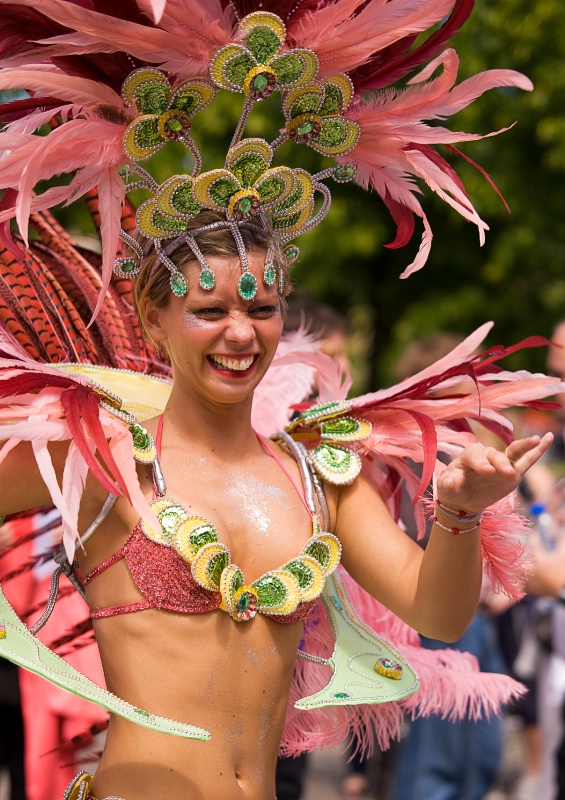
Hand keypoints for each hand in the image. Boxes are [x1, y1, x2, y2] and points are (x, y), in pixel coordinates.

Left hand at [436, 433, 553, 513]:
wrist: (463, 499)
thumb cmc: (452, 489)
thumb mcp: (445, 487)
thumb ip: (447, 483)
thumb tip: (449, 481)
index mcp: (469, 455)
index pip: (476, 454)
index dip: (481, 462)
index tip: (487, 472)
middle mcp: (486, 456)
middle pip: (495, 455)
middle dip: (501, 463)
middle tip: (507, 472)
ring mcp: (501, 463)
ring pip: (513, 452)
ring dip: (525, 446)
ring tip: (537, 440)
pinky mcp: (512, 473)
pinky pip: (526, 460)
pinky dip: (537, 451)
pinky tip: (547, 438)